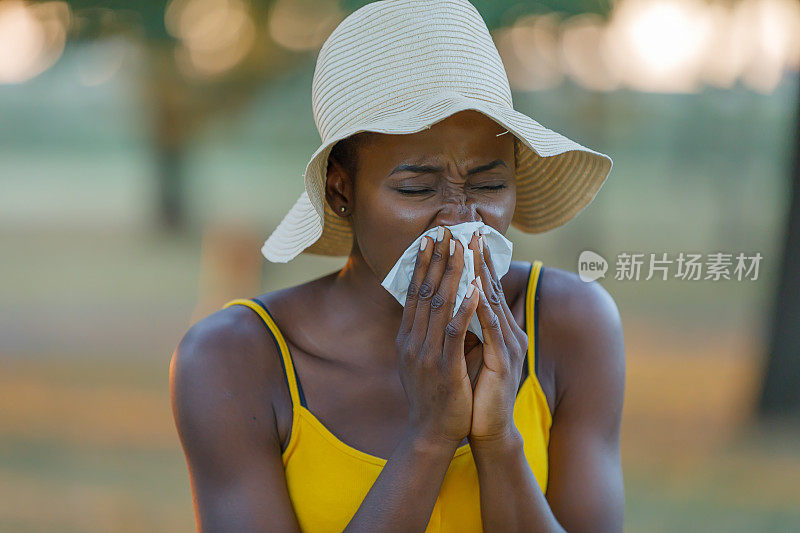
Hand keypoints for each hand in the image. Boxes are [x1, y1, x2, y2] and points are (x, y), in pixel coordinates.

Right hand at [396, 226, 480, 447]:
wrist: (431, 433)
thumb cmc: (433, 395)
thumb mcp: (422, 360)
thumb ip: (427, 334)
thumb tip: (437, 308)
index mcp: (407, 338)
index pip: (413, 293)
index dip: (422, 264)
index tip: (430, 240)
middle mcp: (412, 341)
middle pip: (424, 291)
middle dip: (435, 259)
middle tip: (444, 231)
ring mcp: (426, 353)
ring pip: (438, 305)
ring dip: (451, 274)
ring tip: (460, 248)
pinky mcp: (444, 367)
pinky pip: (454, 331)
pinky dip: (464, 307)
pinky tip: (474, 288)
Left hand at [466, 230, 527, 443]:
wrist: (487, 429)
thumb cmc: (476, 392)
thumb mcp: (470, 354)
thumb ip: (467, 330)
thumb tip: (452, 305)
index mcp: (499, 330)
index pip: (485, 289)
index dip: (475, 262)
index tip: (463, 236)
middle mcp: (508, 333)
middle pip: (491, 289)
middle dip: (478, 259)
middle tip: (468, 230)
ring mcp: (509, 346)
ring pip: (492, 303)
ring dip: (480, 274)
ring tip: (470, 248)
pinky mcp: (504, 362)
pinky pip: (492, 329)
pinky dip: (482, 307)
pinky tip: (475, 288)